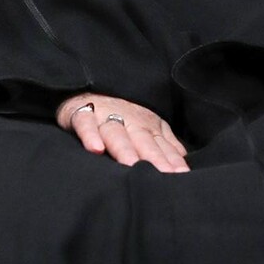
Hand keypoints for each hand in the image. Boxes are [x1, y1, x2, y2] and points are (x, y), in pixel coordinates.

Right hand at [55, 92, 190, 171]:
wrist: (85, 88)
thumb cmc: (120, 113)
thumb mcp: (147, 124)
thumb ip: (165, 142)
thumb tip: (183, 158)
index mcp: (146, 125)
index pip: (161, 145)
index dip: (172, 160)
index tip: (182, 175)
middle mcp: (128, 120)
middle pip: (142, 140)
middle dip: (154, 158)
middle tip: (164, 174)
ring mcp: (104, 116)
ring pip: (116, 133)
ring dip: (124, 149)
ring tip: (132, 165)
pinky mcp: (81, 114)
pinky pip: (85, 124)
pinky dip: (90, 135)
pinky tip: (96, 149)